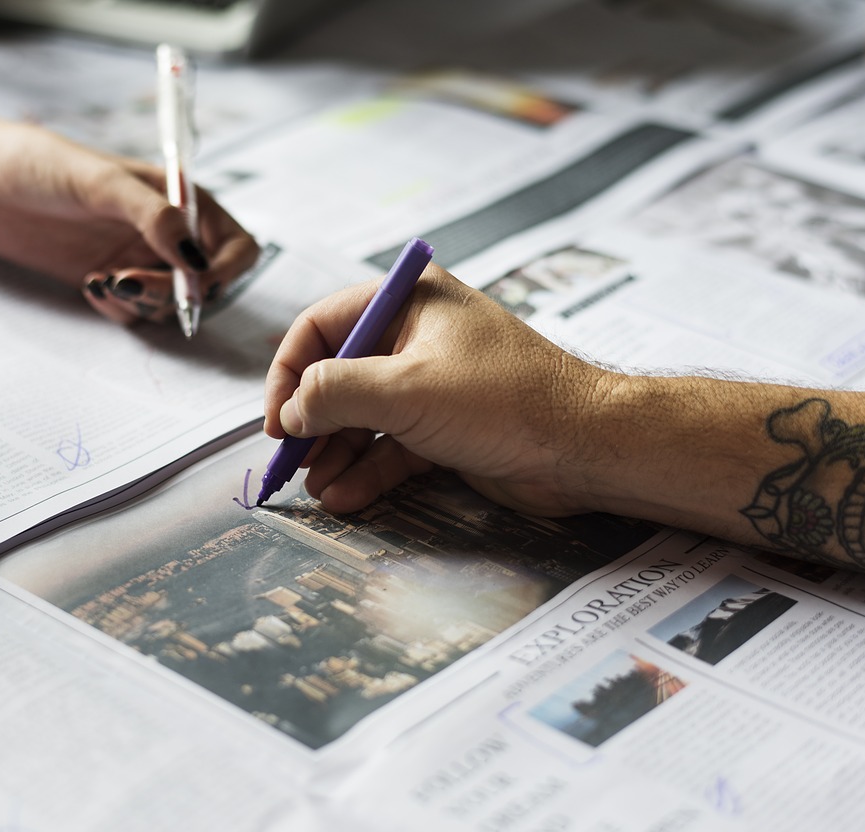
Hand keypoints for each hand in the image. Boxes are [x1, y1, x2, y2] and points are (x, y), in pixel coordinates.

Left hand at [0, 114, 259, 324]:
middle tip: (129, 284)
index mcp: (182, 199)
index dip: (224, 272)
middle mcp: (169, 232)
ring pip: (169, 305)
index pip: (235, 246)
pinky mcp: (111, 279)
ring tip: (101, 281)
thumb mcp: (100, 183)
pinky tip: (88, 284)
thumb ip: (153, 217)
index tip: (195, 286)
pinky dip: (118, 308)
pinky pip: (133, 312)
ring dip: (143, 303)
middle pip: (204, 284)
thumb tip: (196, 259)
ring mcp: (139, 258)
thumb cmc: (39, 165)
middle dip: (175, 294)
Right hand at [263, 265, 617, 514]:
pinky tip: (345, 497)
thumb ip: (336, 393)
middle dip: (313, 421)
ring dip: (336, 453)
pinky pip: (392, 445)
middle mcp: (417, 335)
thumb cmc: (505, 401)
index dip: (289, 372)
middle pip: (340, 375)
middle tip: (289, 462)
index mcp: (409, 300)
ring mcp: (432, 383)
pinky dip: (367, 469)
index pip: (323, 326)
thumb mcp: (407, 391)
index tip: (277, 420)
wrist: (587, 448)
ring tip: (316, 488)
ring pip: (364, 416)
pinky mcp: (446, 426)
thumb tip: (290, 410)